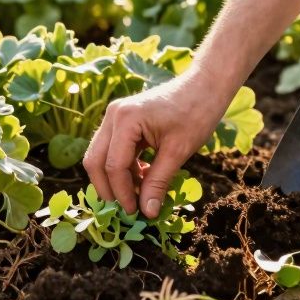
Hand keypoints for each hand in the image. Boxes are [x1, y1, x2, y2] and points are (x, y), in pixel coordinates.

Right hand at [83, 71, 232, 218]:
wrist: (205, 85)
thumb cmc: (196, 113)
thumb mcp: (178, 152)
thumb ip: (158, 182)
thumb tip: (147, 213)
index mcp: (125, 119)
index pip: (113, 166)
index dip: (122, 193)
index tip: (136, 213)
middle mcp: (113, 115)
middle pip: (95, 161)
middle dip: (108, 189)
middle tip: (128, 209)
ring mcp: (115, 116)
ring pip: (100, 156)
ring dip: (116, 179)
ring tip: (139, 196)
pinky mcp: (122, 121)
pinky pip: (113, 150)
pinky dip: (124, 168)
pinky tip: (143, 178)